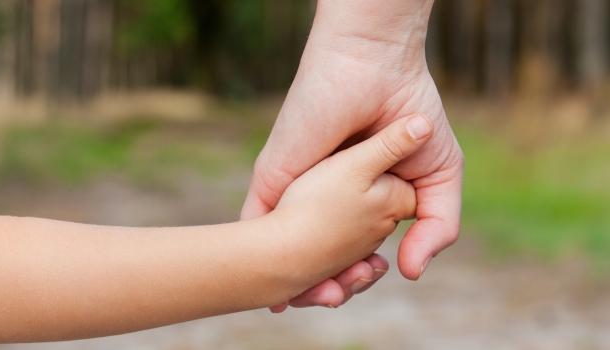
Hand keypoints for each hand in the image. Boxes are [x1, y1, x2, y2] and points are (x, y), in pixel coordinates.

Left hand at [244, 0, 462, 311]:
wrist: (376, 68)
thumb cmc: (411, 113)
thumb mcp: (438, 178)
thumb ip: (436, 227)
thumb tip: (412, 273)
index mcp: (359, 202)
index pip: (354, 255)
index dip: (359, 277)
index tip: (370, 279)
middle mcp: (323, 201)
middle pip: (318, 260)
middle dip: (326, 287)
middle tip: (336, 295)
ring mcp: (295, 193)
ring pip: (286, 253)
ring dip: (295, 282)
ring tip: (318, 294)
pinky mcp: (271, 181)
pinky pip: (257, 228)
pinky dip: (262, 259)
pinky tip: (269, 284)